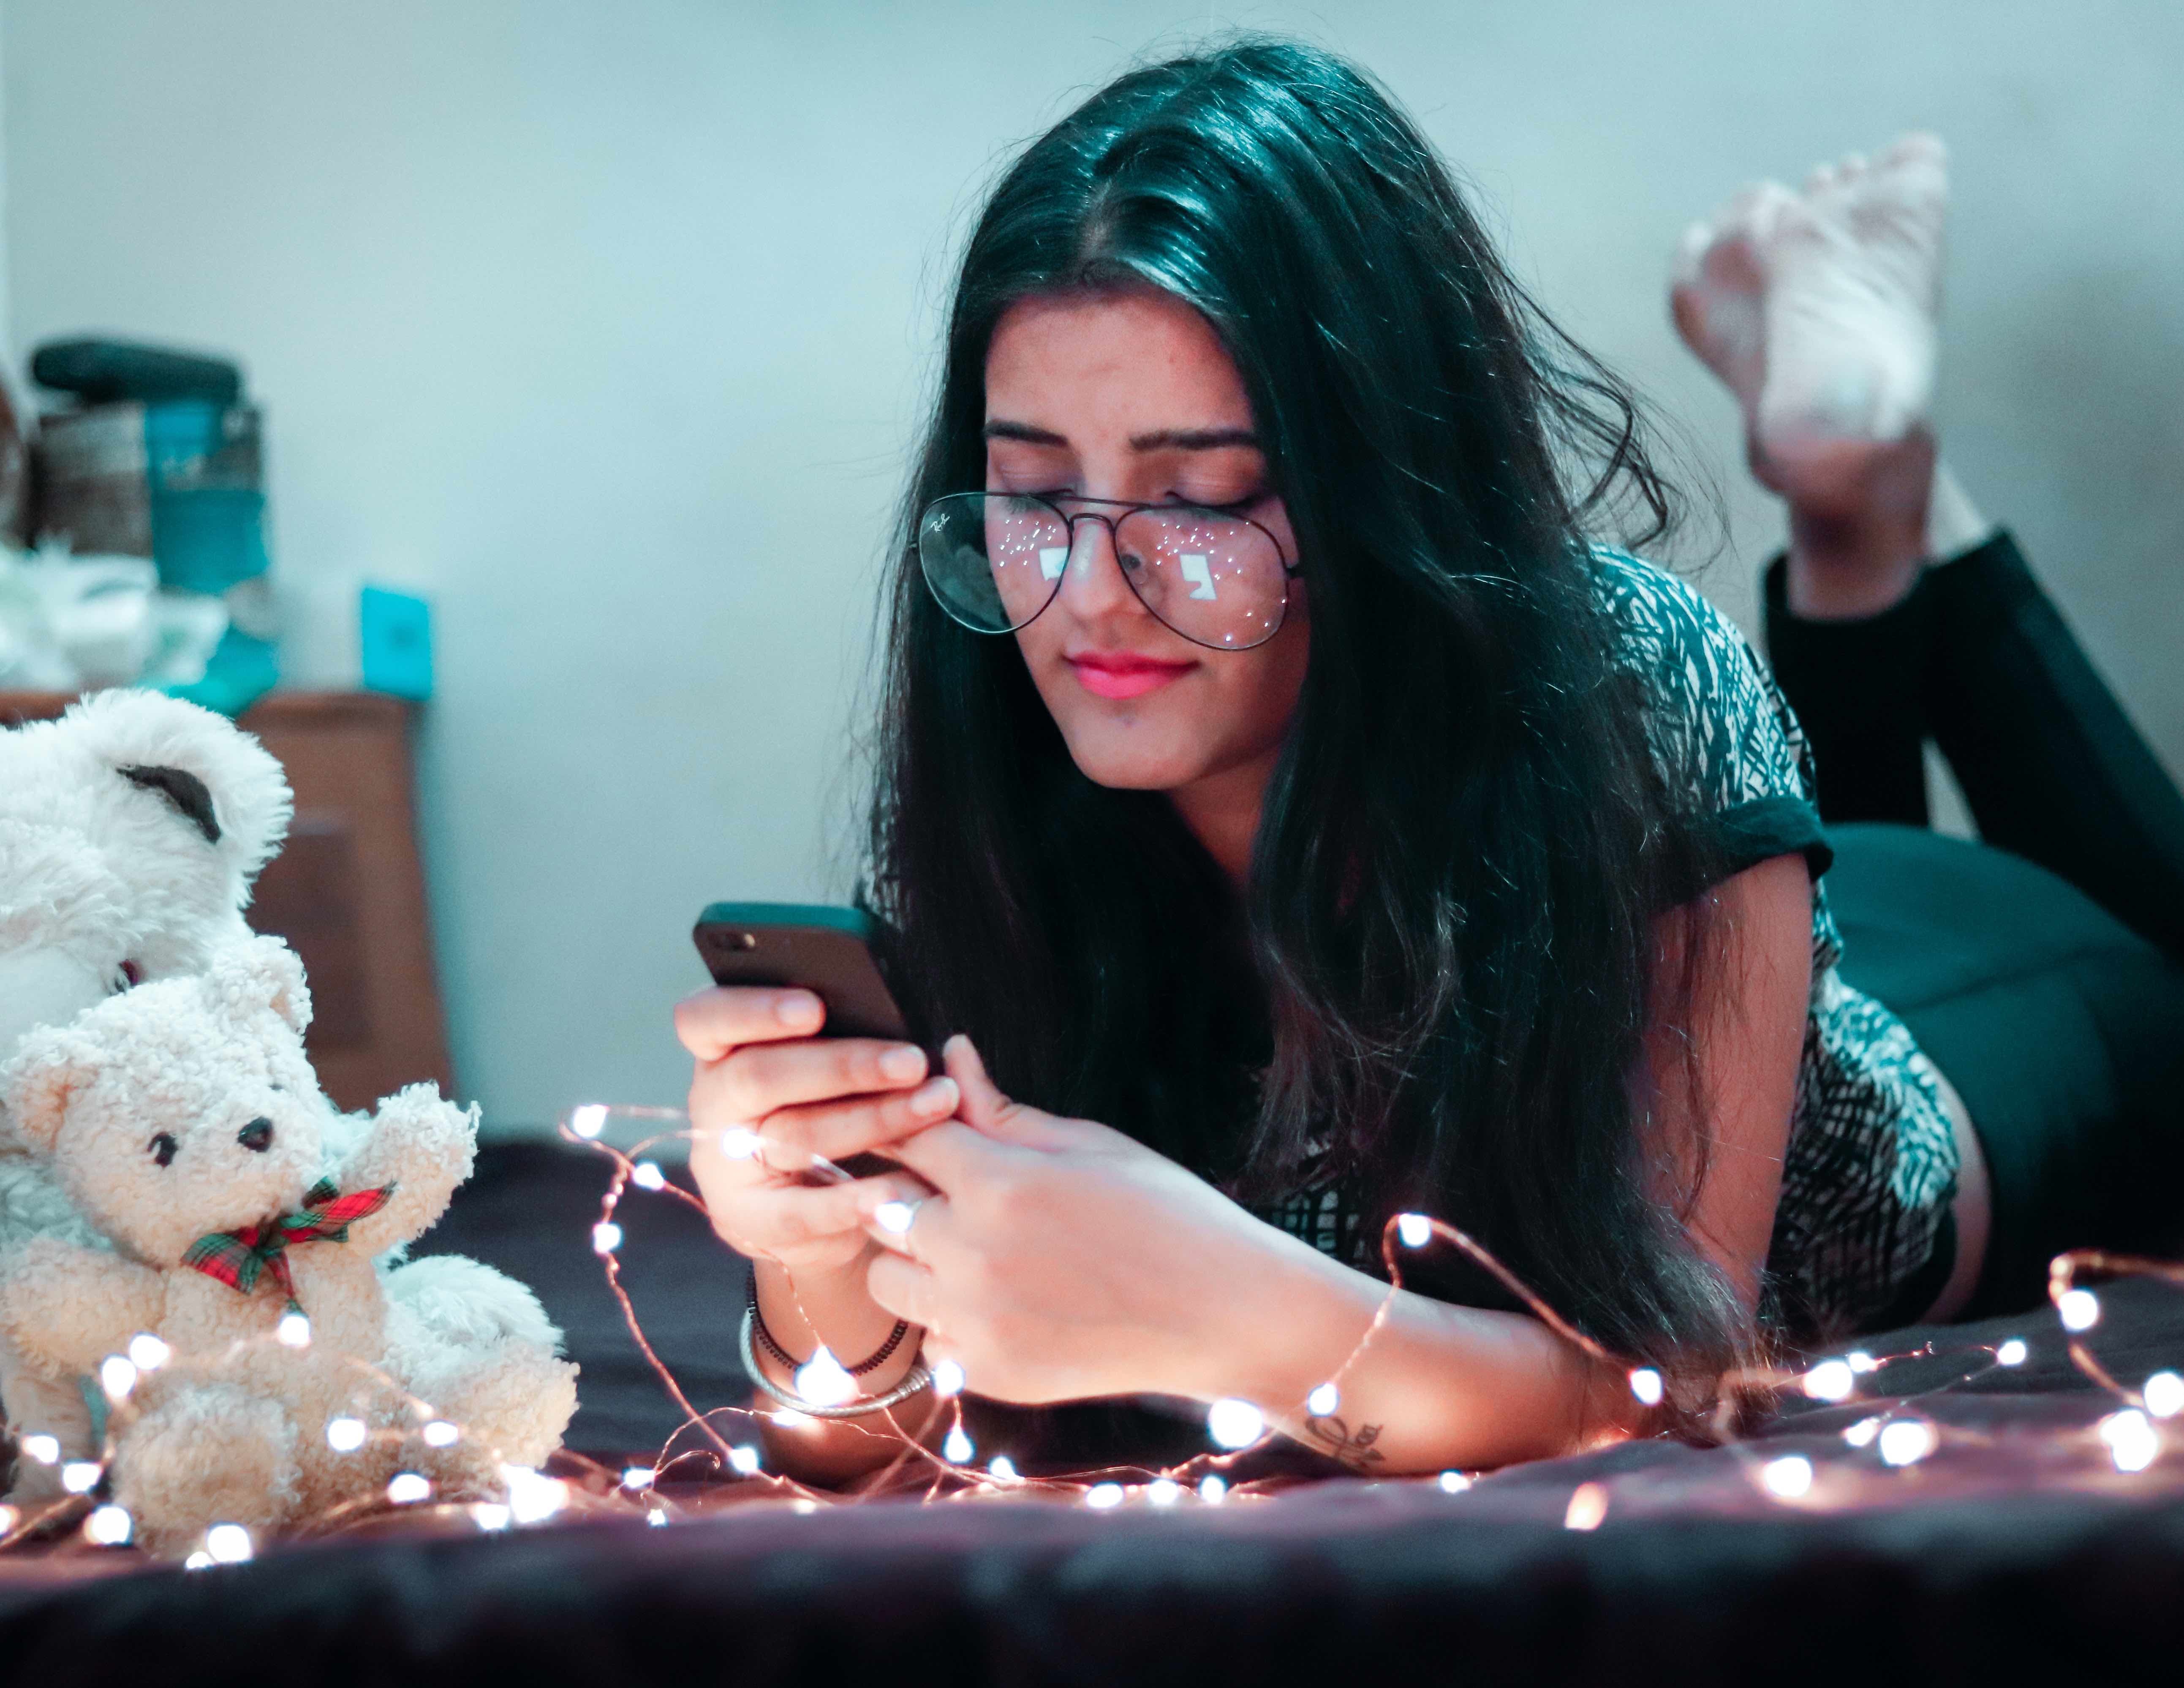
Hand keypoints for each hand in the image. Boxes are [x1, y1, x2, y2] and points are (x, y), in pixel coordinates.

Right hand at [677, 986, 955, 1276]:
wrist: (806, 1210)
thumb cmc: (825, 1111)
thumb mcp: (837, 1070)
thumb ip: (877, 1048)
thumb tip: (955, 1045)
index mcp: (721, 1049)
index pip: (705, 1019)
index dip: (755, 1010)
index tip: (813, 1007)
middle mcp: (714, 1102)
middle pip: (760, 1075)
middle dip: (843, 1065)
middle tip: (912, 1061)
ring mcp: (724, 1165)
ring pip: (792, 1135)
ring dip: (871, 1119)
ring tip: (934, 1105)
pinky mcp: (749, 1220)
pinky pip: (797, 1211)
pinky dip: (848, 1201)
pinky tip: (893, 1192)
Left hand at [857, 1036, 1297, 1403]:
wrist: (1225, 1312)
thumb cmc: (1167, 1212)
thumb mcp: (1089, 1144)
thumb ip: (1002, 1112)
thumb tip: (951, 1054)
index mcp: (1000, 1183)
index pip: (910, 1139)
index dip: (915, 1128)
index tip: (929, 1134)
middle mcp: (973, 1254)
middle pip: (883, 1210)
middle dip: (913, 1195)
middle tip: (962, 1196)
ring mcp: (977, 1322)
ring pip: (888, 1281)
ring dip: (916, 1262)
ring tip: (974, 1253)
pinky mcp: (990, 1374)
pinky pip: (930, 1342)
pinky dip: (951, 1324)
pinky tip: (1004, 1306)